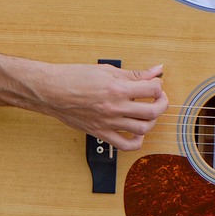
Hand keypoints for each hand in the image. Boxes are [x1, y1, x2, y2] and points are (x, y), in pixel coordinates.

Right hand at [33, 62, 167, 150]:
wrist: (52, 92)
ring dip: (152, 120)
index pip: (152, 89)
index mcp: (117, 89)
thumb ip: (134, 74)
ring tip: (148, 112)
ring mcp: (108, 123)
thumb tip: (156, 70)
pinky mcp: (101, 133)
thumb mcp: (107, 70)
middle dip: (162, 103)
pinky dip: (137, 141)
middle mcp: (114, 108)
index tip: (154, 83)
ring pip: (143, 129)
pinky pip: (125, 145)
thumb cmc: (75, 77)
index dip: (158, 85)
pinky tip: (137, 132)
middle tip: (158, 97)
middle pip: (152, 112)